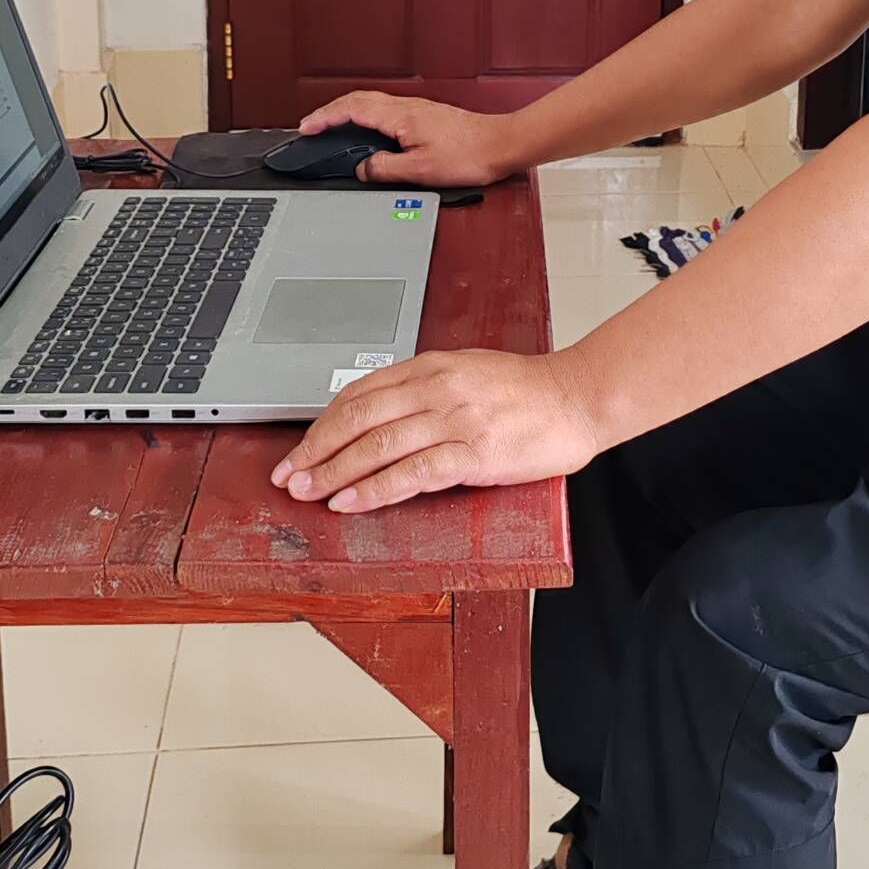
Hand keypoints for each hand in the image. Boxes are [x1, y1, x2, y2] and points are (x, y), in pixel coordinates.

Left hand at [269, 349, 601, 512]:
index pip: (360, 393)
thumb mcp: (467, 373)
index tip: (301, 448)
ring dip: (335, 472)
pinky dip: (375, 489)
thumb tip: (379, 417)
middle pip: (359, 418)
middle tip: (289, 476)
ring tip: (309, 493)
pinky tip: (353, 502)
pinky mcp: (474, 452)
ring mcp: (455, 419)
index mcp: (431, 366)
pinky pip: (412, 473)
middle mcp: (437, 388)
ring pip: (378, 446)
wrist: (578, 397)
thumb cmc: (526, 391)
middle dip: (316, 450)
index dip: (323, 423)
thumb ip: (425, 390)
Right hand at [295, 91, 522, 186]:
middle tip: (312, 125)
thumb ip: (385, 169)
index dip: (324, 117)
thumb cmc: (469, 156)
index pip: (351, 109)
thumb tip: (363, 168)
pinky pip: (385, 109)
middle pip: (358, 100)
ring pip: (371, 102)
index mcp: (399, 116)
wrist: (500, 145)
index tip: (306, 127)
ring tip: (332, 126)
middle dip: (330, 111)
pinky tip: (368, 129)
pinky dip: (366, 115)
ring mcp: (416, 108)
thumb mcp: (420, 170)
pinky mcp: (425, 115)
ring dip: (347, 111)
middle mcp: (406, 107)